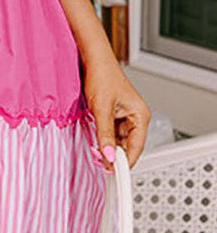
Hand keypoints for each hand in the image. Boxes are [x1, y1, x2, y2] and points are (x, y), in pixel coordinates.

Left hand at [83, 53, 151, 170]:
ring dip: (107, 148)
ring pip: (117, 142)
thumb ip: (105, 135)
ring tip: (95, 152)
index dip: (125, 162)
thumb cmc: (102, 76)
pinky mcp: (113, 116)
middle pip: (128, 147)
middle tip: (100, 163)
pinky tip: (94, 143)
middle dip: (114, 156)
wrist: (91, 59)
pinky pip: (110, 134)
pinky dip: (102, 140)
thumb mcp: (101, 109)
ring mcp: (124, 117)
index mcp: (140, 115)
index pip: (137, 147)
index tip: (114, 172)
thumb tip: (108, 156)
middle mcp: (135, 117)